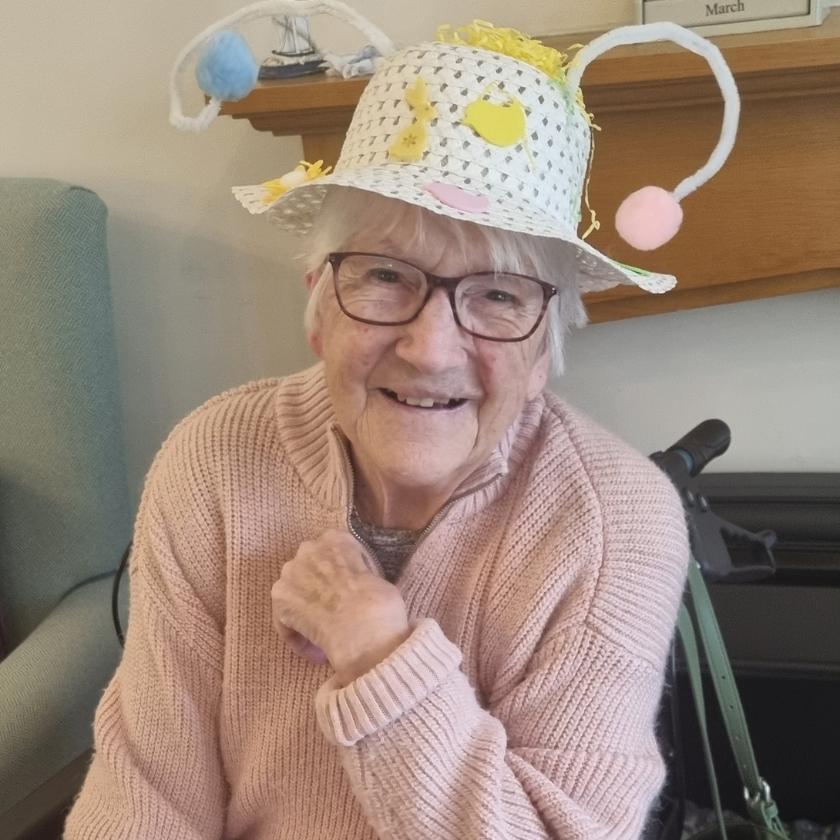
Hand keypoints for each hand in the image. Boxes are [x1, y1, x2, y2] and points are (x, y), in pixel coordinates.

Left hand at [271, 529, 410, 684]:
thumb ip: (358, 572)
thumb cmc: (379, 604)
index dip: (339, 575)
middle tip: (333, 612)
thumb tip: (355, 586)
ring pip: (295, 593)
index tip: (346, 593)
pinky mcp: (279, 599)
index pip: (332, 552)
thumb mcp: (377, 576)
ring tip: (323, 634)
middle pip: (309, 570)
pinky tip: (316, 651)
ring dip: (306, 611)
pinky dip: (298, 637)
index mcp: (336, 538)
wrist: (363, 628)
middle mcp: (309, 548)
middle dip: (317, 590)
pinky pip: (286, 620)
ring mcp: (290, 572)